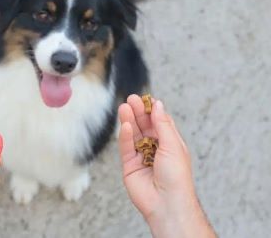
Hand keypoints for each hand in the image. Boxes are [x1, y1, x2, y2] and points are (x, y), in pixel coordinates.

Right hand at [118, 95, 215, 237]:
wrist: (167, 203)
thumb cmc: (177, 177)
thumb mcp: (173, 145)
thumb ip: (162, 124)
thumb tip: (158, 105)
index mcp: (169, 143)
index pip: (159, 122)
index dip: (152, 110)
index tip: (146, 98)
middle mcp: (155, 149)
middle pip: (144, 126)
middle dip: (138, 112)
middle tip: (131, 99)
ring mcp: (141, 156)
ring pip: (133, 134)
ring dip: (129, 120)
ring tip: (124, 107)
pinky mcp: (129, 165)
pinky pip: (126, 147)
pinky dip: (125, 135)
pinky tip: (125, 125)